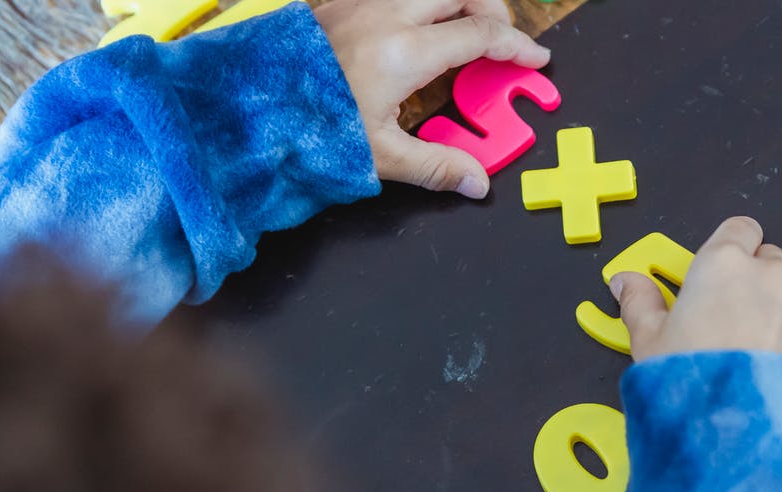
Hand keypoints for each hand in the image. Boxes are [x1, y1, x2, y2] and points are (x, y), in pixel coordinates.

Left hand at [313, 0, 549, 198]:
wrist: (246, 106)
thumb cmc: (308, 129)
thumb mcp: (378, 154)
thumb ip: (435, 165)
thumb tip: (477, 183)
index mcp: (406, 52)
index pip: (481, 35)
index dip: (517, 47)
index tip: (535, 60)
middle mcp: (387, 14)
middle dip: (492, 11)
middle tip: (500, 44)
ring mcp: (361, 1)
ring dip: (455, 4)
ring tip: (461, 36)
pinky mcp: (339, 2)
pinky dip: (419, 6)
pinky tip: (414, 33)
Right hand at [610, 217, 781, 368]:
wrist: (730, 433)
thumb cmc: (686, 378)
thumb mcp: (648, 339)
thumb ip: (639, 302)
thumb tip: (625, 282)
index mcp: (725, 263)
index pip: (740, 228)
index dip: (729, 247)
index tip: (714, 271)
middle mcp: (772, 276)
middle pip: (768, 261)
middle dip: (752, 281)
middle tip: (724, 318)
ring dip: (774, 314)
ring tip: (745, 355)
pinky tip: (766, 377)